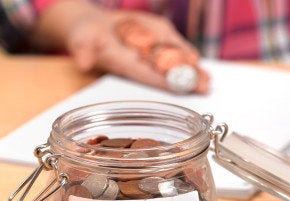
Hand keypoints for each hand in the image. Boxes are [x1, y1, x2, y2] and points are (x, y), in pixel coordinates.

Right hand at [32, 1, 203, 92]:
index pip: (149, 77)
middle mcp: (143, 63)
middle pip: (168, 74)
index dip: (165, 82)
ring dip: (193, 70)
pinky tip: (197, 59)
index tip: (181, 87)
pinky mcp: (159, 38)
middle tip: (205, 86)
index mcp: (127, 67)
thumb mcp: (81, 39)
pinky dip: (187, 52)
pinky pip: (176, 46)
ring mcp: (153, 52)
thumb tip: (82, 62)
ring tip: (208, 78)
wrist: (94, 24)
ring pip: (176, 62)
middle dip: (187, 80)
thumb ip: (82, 50)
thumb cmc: (86, 35)